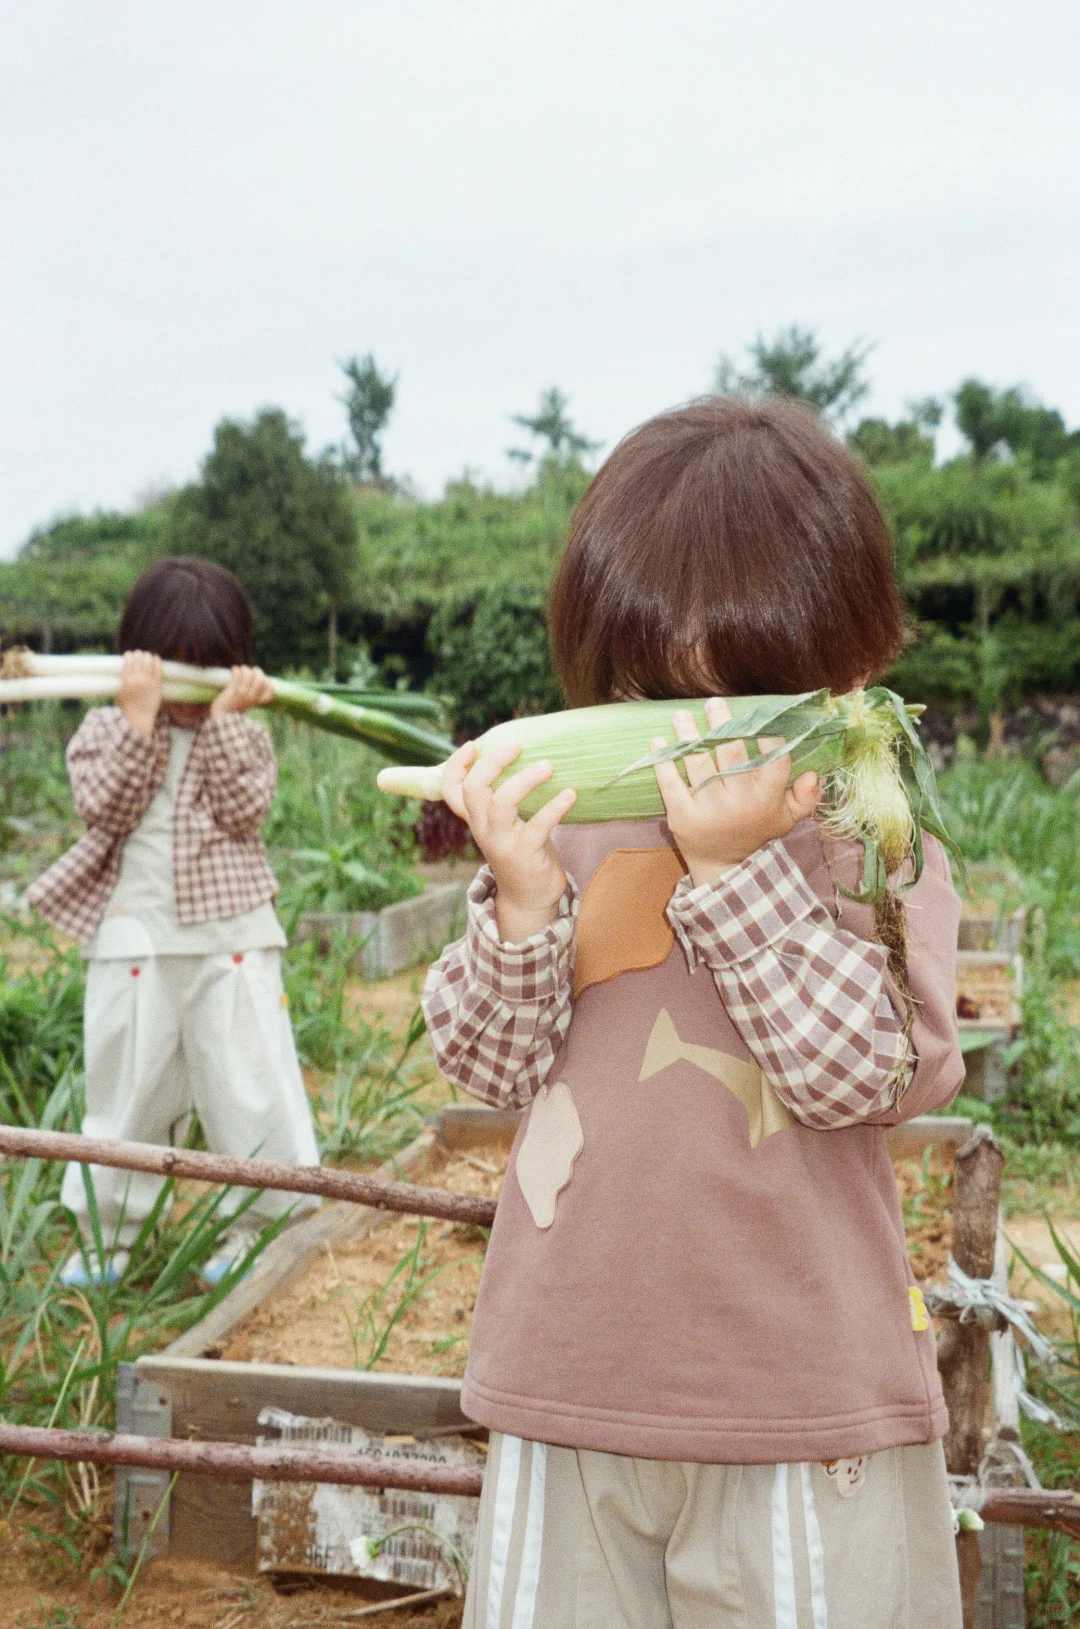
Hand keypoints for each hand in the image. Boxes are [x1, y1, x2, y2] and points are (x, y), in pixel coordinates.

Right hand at [116, 651, 162, 739]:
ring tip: (147, 656)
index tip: (129, 655)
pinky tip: (156, 658)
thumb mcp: (119, 692)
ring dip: (147, 656)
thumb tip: (125, 671)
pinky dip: (157, 661)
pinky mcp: (157, 685)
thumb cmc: (126, 707)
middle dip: (138, 654)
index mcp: (126, 679)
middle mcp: (137, 678)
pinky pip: (158, 669)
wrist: (138, 719)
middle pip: (138, 658)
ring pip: (149, 661)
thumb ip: (122, 681)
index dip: (129, 655)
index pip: (128, 660)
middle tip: (138, 655)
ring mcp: (148, 681)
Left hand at [210, 666, 273, 715]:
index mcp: (258, 701)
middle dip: (257, 671)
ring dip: (244, 669)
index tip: (263, 678)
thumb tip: (258, 675)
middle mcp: (253, 697)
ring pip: (248, 675)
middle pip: (261, 679)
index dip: (268, 681)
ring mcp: (244, 694)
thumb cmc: (236, 705)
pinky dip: (236, 670)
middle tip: (252, 670)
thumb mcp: (249, 701)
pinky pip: (238, 675)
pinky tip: (234, 669)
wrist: (223, 713)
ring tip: (240, 668)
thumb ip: (254, 692)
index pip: (270, 688)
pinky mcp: (234, 691)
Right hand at [441, 739, 576, 942]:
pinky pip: (538, 826)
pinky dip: (555, 807)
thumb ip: (506, 798)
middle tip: (516, 745)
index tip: (471, 745)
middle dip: (492, 762)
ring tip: (548, 766)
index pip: (451, 791)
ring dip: (525, 780)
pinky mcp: (525, 853)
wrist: (528, 898)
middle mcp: (483, 828)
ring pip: (502, 803)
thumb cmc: (522, 850)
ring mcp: (502, 842)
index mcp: (476, 819)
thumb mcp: (506, 823)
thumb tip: (529, 756)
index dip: (455, 767)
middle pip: (475, 789)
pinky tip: (570, 795)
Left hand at [652, 698, 819, 886]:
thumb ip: (805, 797)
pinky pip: (671, 784)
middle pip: (730, 754)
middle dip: (721, 725)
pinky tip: (659, 743)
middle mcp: (738, 801)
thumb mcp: (786, 818)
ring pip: (698, 763)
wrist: (723, 866)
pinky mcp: (682, 816)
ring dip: (688, 736)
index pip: (773, 760)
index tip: (760, 714)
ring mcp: (708, 808)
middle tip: (713, 702)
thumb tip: (812, 773)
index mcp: (765, 798)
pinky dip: (664, 762)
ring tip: (681, 716)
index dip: (768, 736)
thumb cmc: (756, 831)